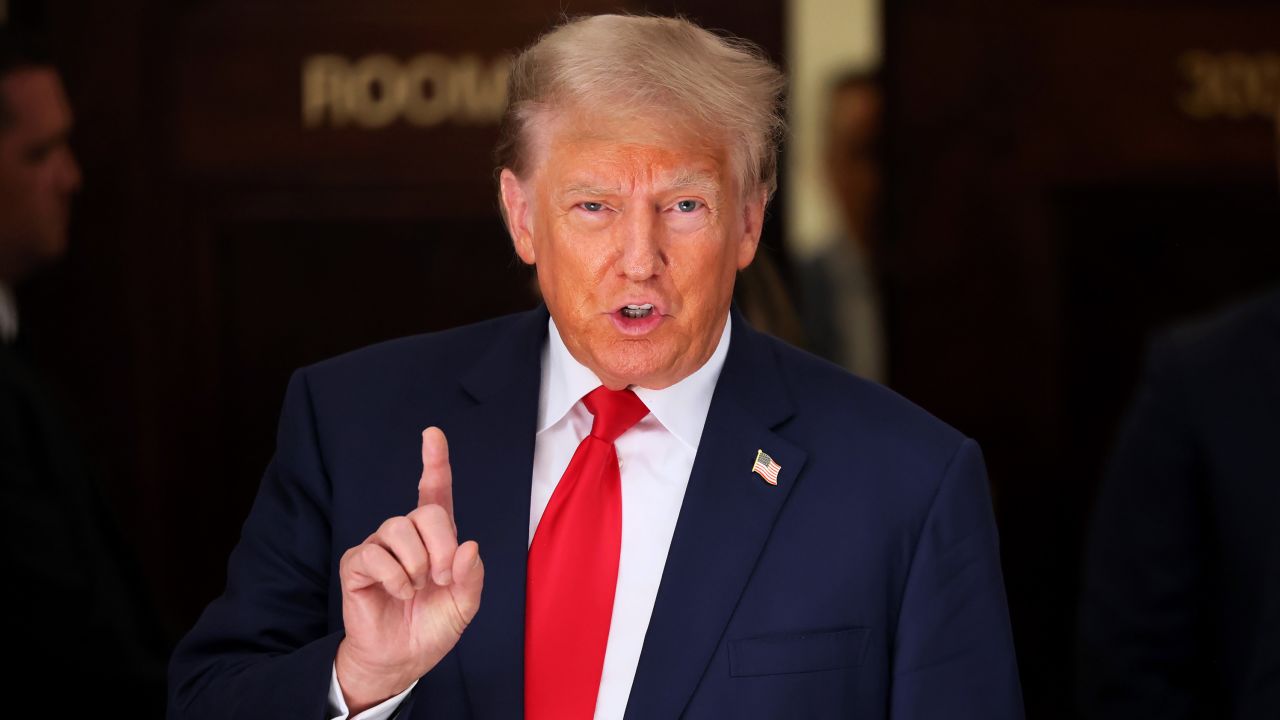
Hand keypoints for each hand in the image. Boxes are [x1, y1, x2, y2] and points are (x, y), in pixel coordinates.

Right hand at [335, 427, 483, 713]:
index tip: (432, 434)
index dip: (434, 460)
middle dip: (441, 546)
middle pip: (425, 513)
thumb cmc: (432, 626)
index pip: (434, 490)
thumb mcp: (464, 605)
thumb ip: (471, 576)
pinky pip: (373, 554)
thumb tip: (468, 545)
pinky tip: (399, 592)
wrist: (402, 659)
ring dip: (416, 563)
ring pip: (398, 529)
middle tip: (442, 578)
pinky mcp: (357, 564)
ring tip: (418, 587)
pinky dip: (394, 577)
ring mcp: (379, 546)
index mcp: (434, 538)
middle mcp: (405, 535)